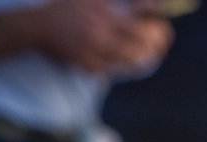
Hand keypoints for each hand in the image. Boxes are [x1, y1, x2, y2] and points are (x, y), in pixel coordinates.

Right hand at [0, 0, 171, 74]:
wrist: (39, 26)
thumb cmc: (69, 8)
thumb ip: (123, 2)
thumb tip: (151, 5)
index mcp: (104, 19)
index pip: (140, 30)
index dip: (157, 32)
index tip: (166, 31)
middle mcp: (99, 38)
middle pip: (137, 51)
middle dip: (152, 50)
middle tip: (160, 46)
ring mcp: (93, 55)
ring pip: (126, 63)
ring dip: (138, 58)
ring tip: (145, 53)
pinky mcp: (86, 67)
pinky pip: (110, 69)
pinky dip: (118, 64)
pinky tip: (119, 56)